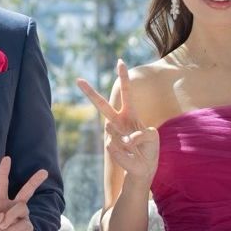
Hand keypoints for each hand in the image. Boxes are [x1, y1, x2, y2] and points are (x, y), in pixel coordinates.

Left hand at [0, 156, 48, 230]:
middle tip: (44, 171)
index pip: (2, 185)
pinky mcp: (27, 229)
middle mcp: (12, 209)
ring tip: (2, 228)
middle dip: (35, 181)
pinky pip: (23, 224)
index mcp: (0, 204)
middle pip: (26, 191)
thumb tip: (2, 215)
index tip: (6, 158)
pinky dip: (12, 228)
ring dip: (10, 216)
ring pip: (21, 207)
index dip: (3, 172)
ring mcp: (22, 218)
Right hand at [77, 60, 159, 184]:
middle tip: (78, 80)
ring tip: (136, 149)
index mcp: (129, 114)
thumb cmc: (148, 149)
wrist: (144, 168)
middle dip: (90, 93)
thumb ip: (143, 133)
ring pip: (116, 131)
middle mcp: (118, 122)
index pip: (126, 93)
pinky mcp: (111, 148)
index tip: (120, 61)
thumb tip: (126, 139)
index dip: (123, 78)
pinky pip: (122, 147)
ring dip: (132, 142)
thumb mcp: (153, 136)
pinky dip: (131, 153)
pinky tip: (131, 156)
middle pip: (102, 105)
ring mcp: (113, 134)